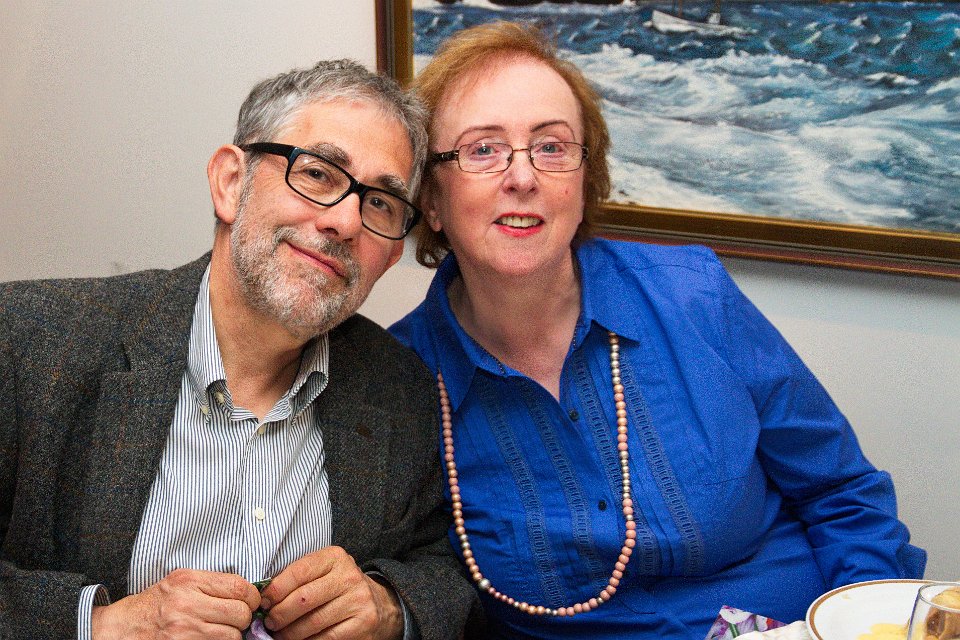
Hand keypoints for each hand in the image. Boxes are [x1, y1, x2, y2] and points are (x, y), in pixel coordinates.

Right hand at [91, 568, 260, 639]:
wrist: (123, 628)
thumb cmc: (155, 604)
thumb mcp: (180, 582)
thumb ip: (211, 583)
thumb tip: (247, 592)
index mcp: (189, 581)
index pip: (239, 587)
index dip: (252, 597)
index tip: (251, 602)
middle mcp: (186, 604)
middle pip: (240, 613)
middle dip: (243, 618)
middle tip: (236, 620)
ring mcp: (184, 630)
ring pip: (232, 636)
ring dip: (233, 636)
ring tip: (221, 631)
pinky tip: (211, 639)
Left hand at [260, 546, 402, 639]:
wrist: (378, 603)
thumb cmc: (338, 587)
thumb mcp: (323, 571)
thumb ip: (297, 577)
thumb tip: (264, 597)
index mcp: (335, 557)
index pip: (299, 572)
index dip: (276, 589)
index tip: (263, 602)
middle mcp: (349, 577)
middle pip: (303, 599)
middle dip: (279, 615)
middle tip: (269, 622)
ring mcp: (358, 601)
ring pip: (312, 622)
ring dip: (289, 633)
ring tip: (280, 634)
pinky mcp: (362, 624)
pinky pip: (325, 639)